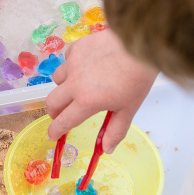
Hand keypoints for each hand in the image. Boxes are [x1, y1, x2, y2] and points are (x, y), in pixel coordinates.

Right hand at [45, 28, 156, 151]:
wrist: (141, 45)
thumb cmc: (137, 78)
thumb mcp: (129, 109)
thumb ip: (116, 130)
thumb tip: (106, 149)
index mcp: (86, 101)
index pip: (63, 121)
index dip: (55, 131)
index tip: (52, 135)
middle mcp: (74, 83)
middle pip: (52, 102)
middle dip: (54, 112)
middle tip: (61, 115)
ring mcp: (73, 63)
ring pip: (57, 79)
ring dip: (63, 87)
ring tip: (76, 87)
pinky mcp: (77, 47)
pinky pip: (67, 60)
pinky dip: (72, 66)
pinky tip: (85, 66)